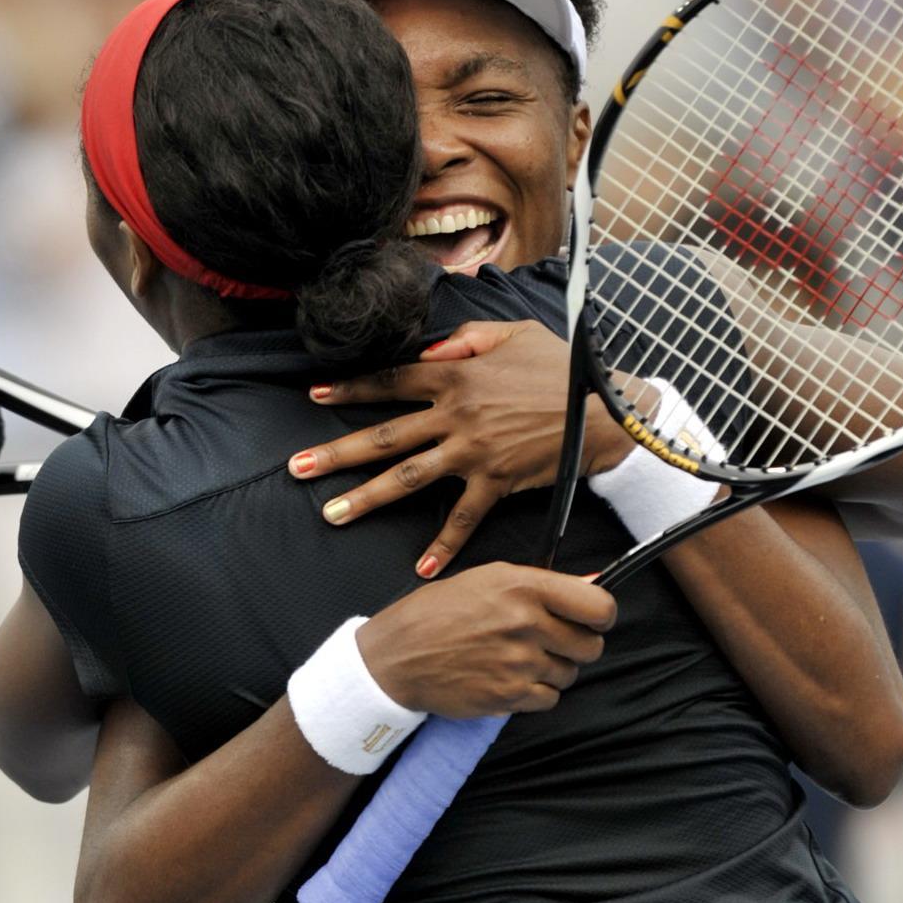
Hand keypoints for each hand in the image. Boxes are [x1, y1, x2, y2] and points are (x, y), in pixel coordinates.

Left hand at [288, 321, 633, 577]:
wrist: (606, 410)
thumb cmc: (561, 369)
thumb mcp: (513, 333)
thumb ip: (465, 337)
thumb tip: (426, 352)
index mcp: (455, 374)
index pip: (390, 381)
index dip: (351, 389)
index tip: (314, 397)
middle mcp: (455, 415)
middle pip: (384, 436)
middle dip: (336, 453)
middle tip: (296, 469)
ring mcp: (473, 452)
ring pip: (408, 478)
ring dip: (366, 497)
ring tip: (330, 513)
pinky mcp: (497, 483)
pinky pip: (463, 519)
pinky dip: (444, 545)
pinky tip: (421, 568)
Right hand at [356, 563, 614, 718]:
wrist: (396, 656)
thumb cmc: (437, 612)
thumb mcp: (487, 579)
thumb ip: (541, 584)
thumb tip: (592, 582)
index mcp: (522, 586)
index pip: (598, 605)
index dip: (601, 616)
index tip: (591, 619)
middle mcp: (524, 623)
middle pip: (590, 646)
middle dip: (575, 645)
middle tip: (549, 641)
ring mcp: (518, 662)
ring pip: (570, 674)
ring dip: (552, 670)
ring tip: (519, 659)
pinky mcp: (509, 696)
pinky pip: (550, 699)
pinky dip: (536, 693)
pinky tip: (510, 679)